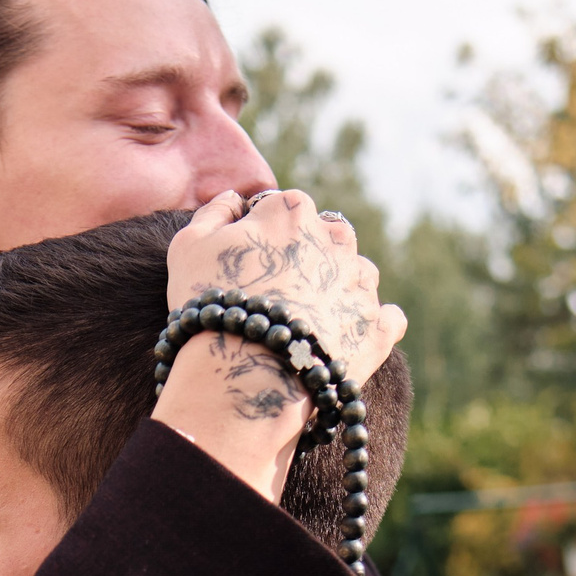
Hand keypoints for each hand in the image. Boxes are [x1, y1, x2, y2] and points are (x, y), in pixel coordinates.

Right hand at [155, 191, 405, 501]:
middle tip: (274, 294)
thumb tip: (234, 199)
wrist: (244, 376)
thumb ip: (214, 211)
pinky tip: (345, 336)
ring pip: (356, 273)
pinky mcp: (378, 328)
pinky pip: (387, 318)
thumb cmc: (209, 305)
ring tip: (306, 320)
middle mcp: (337, 238)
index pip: (279, 208)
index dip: (259, 234)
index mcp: (292, 210)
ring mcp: (362, 284)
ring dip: (337, 286)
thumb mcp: (189, 245)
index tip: (245, 264)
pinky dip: (370, 323)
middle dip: (304, 256)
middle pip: (324, 236)